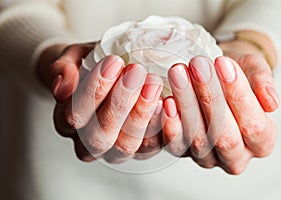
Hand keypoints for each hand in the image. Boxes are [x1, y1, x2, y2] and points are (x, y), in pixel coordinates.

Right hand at [37, 43, 163, 162]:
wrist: (108, 73)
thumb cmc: (91, 66)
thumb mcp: (72, 59)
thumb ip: (62, 70)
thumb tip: (62, 89)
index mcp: (67, 123)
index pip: (75, 115)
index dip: (93, 90)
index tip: (113, 62)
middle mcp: (89, 143)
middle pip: (99, 136)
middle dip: (119, 103)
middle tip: (136, 72)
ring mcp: (116, 150)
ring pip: (126, 145)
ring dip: (141, 115)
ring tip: (153, 84)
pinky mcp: (142, 150)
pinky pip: (152, 146)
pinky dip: (161, 127)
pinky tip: (168, 103)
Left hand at [162, 37, 278, 173]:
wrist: (213, 78)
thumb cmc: (234, 77)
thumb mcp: (253, 71)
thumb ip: (263, 83)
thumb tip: (271, 102)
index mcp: (262, 141)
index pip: (254, 126)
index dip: (239, 95)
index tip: (224, 64)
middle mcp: (235, 156)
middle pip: (224, 136)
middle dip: (210, 98)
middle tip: (198, 66)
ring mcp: (207, 157)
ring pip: (198, 139)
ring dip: (187, 105)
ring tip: (179, 74)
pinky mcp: (182, 152)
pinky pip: (175, 144)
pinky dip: (170, 124)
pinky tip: (167, 101)